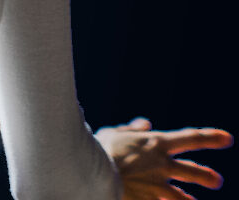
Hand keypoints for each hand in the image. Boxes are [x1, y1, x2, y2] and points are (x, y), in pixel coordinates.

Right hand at [95, 117, 232, 199]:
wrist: (91, 171)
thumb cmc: (100, 147)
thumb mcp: (114, 133)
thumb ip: (132, 129)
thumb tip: (146, 124)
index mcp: (157, 143)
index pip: (191, 138)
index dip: (211, 138)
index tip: (227, 139)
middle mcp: (162, 164)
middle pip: (194, 171)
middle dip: (206, 176)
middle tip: (216, 181)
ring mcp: (158, 186)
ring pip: (184, 197)